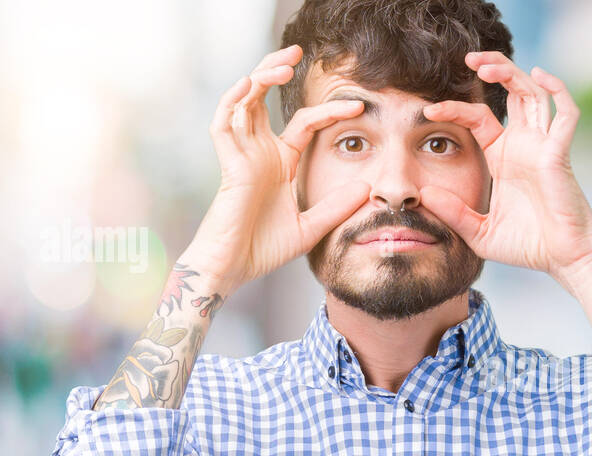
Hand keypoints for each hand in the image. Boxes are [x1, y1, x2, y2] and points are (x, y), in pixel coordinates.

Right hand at [183, 44, 370, 294]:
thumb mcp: (312, 226)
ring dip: (260, 77)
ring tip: (282, 62)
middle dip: (278, 70)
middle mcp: (260, 152)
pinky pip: (223, 124)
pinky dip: (233, 101)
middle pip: (265, 98)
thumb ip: (337, 207)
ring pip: (244, 102)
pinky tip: (249, 85)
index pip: (306, 123)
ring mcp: (242, 155)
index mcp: (281, 162)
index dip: (330, 111)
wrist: (235, 268)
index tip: (360, 107)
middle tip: (299, 51)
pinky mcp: (228, 165)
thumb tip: (368, 188)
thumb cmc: (265, 249)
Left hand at [418, 52, 591, 296]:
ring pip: (533, 93)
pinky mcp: (559, 153)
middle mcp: (523, 145)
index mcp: (503, 157)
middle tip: (467, 60)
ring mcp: (543, 146)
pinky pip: (566, 113)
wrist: (562, 259)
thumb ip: (453, 214)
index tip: (428, 110)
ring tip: (486, 64)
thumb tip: (424, 195)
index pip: (477, 118)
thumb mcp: (479, 231)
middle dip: (491, 69)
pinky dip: (558, 90)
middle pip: (510, 91)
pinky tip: (542, 75)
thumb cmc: (527, 246)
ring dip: (513, 72)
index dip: (455, 109)